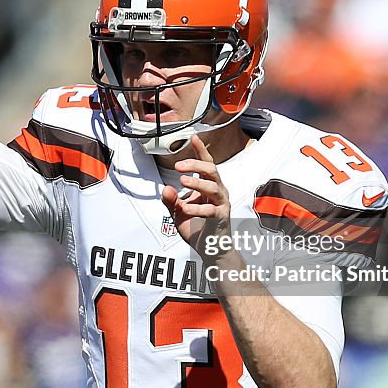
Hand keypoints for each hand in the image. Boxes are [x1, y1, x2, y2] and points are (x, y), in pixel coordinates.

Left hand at [161, 135, 231, 258]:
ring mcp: (221, 204)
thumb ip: (171, 201)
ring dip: (197, 182)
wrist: (210, 250)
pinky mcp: (221, 218)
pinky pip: (211, 210)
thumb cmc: (197, 228)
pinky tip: (185, 208)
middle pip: (211, 170)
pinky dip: (197, 208)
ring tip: (182, 181)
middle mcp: (218, 192)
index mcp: (208, 187)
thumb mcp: (178, 213)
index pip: (206, 165)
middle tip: (178, 166)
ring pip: (214, 187)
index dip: (200, 151)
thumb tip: (166, 188)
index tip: (194, 137)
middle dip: (195, 165)